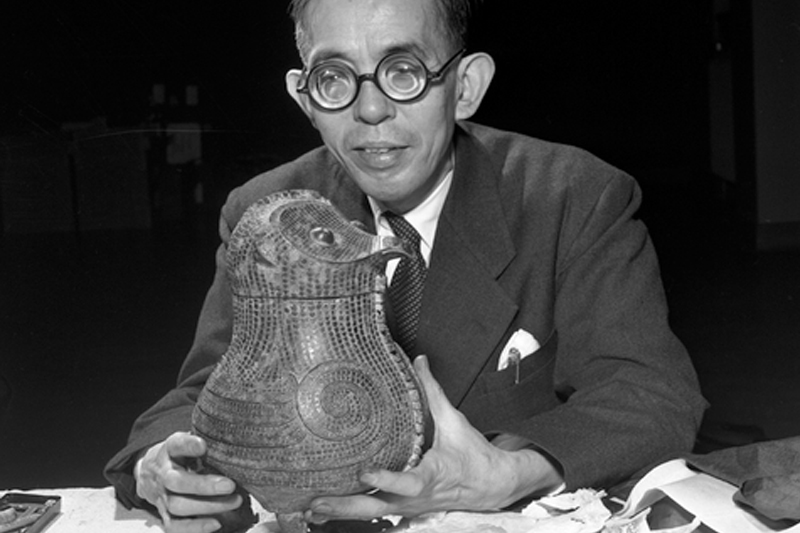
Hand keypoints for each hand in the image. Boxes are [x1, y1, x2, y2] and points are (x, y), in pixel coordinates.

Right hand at [135, 432, 242, 532]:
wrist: (153, 472)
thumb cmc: (182, 455)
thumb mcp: (190, 441)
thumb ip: (207, 440)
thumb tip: (236, 439)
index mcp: (170, 450)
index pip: (176, 445)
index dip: (188, 445)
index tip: (203, 445)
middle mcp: (163, 473)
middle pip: (177, 481)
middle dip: (204, 485)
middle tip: (230, 485)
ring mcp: (162, 496)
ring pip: (178, 505)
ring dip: (208, 506)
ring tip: (234, 501)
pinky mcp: (165, 514)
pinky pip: (175, 526)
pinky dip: (195, 527)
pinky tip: (216, 523)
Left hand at [306, 356, 562, 523]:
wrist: (491, 485)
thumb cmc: (472, 454)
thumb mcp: (455, 421)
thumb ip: (433, 391)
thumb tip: (419, 360)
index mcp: (431, 474)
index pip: (408, 481)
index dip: (386, 479)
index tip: (364, 472)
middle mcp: (416, 496)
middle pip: (378, 507)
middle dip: (346, 506)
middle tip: (317, 501)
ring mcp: (408, 506)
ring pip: (372, 514)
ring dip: (341, 512)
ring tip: (309, 508)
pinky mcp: (403, 508)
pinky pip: (374, 512)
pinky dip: (349, 512)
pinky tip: (323, 511)